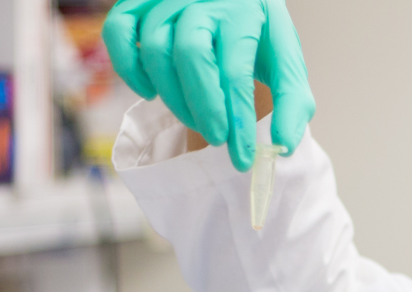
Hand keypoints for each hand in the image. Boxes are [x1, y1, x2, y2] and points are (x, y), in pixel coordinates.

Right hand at [103, 0, 313, 171]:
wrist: (236, 0)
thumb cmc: (257, 34)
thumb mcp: (285, 61)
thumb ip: (293, 102)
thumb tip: (283, 146)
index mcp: (245, 10)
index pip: (235, 71)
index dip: (237, 119)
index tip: (242, 156)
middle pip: (191, 55)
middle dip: (203, 108)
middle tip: (217, 140)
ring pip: (155, 48)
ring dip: (172, 96)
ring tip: (193, 119)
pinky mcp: (137, 2)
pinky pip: (118, 32)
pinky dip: (128, 67)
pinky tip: (151, 91)